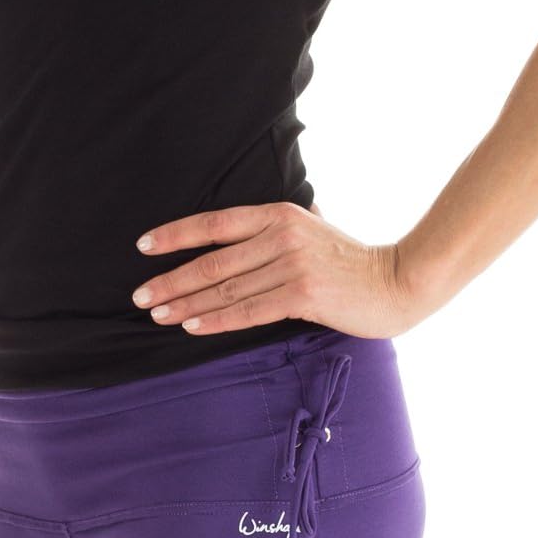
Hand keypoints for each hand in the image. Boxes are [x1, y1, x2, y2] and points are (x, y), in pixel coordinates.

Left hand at [130, 200, 408, 339]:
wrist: (397, 281)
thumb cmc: (354, 260)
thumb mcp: (317, 227)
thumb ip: (291, 221)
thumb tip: (278, 211)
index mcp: (279, 214)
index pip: (215, 223)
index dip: (176, 234)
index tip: (144, 246)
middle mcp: (280, 235)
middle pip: (213, 260)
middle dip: (171, 279)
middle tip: (140, 296)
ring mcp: (291, 264)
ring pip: (226, 288)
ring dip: (186, 303)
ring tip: (157, 315)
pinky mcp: (302, 294)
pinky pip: (249, 310)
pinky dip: (216, 320)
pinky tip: (192, 326)